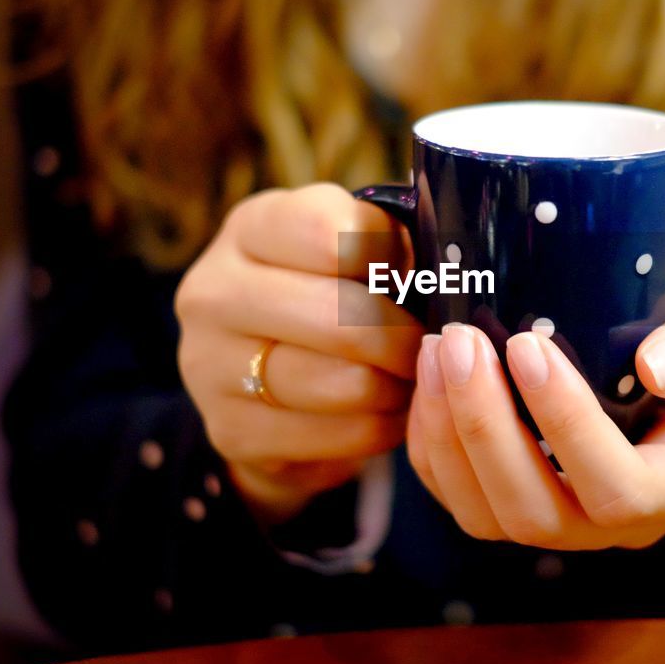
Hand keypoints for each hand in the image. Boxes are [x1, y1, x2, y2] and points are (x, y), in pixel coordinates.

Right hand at [176, 183, 423, 523]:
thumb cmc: (327, 297)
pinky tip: (386, 414)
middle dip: (402, 336)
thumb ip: (390, 246)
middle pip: (339, 315)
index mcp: (251, 228)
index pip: (331, 233)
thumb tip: (455, 269)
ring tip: (412, 379)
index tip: (412, 273)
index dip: (389, 257)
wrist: (262, 378)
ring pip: (340, 382)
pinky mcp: (230, 431)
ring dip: (395, 387)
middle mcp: (214, 291)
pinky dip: (377, 428)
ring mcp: (209, 365)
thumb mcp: (348, 253)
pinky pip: (335, 435)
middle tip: (430, 344)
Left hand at [404, 259, 664, 549]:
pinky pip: (459, 496)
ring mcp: (566, 519)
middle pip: (537, 515)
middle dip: (487, 430)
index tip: (529, 346)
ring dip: (449, 435)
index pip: (623, 489)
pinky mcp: (518, 499)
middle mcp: (620, 523)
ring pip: (487, 515)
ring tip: (438, 348)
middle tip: (462, 341)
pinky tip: (429, 372)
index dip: (568, 427)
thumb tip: (657, 366)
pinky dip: (432, 440)